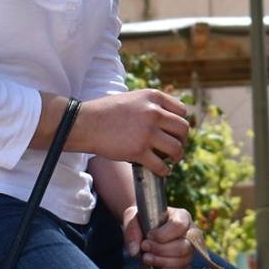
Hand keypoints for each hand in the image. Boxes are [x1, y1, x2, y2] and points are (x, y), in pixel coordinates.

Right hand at [68, 90, 193, 173]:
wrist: (84, 123)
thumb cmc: (106, 112)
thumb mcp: (133, 98)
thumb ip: (151, 105)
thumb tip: (167, 119)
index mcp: (153, 97)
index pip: (182, 111)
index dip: (180, 123)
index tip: (176, 132)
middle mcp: (154, 112)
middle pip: (183, 129)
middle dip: (182, 140)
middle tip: (176, 147)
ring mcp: (147, 132)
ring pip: (176, 148)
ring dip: (177, 156)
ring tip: (171, 160)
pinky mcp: (139, 150)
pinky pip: (161, 165)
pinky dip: (164, 170)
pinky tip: (161, 171)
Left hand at [124, 204, 195, 268]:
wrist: (144, 229)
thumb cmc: (143, 220)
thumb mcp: (133, 217)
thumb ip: (132, 230)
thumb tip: (135, 251)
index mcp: (182, 217)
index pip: (179, 226)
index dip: (162, 234)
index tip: (148, 236)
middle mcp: (190, 233)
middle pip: (183, 247)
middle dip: (160, 250)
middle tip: (144, 247)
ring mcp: (190, 250)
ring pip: (183, 261)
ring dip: (161, 262)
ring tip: (146, 257)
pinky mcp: (186, 263)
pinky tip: (155, 267)